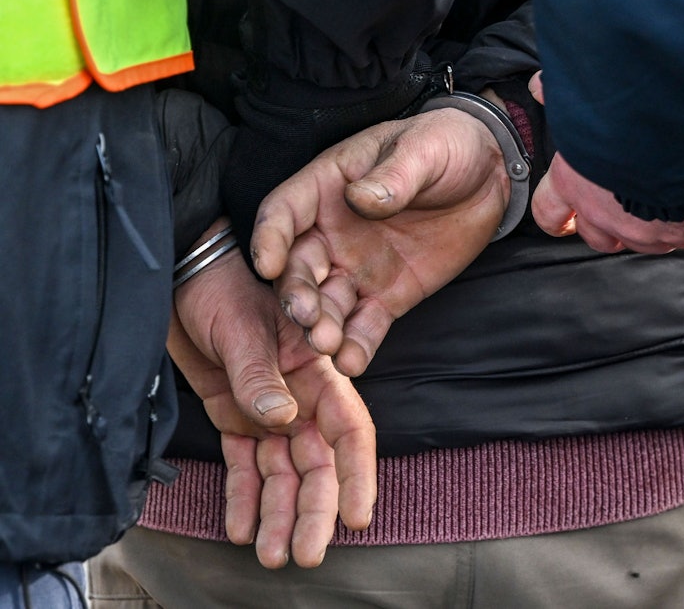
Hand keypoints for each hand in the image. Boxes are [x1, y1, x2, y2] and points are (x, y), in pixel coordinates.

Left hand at [170, 235, 376, 567]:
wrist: (178, 278)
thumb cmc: (219, 288)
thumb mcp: (241, 328)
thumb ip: (259, 376)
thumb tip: (282, 421)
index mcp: (316, 371)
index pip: (348, 429)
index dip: (356, 474)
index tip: (355, 516)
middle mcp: (299, 397)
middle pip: (316, 463)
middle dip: (314, 510)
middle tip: (306, 553)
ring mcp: (268, 410)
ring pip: (282, 473)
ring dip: (279, 514)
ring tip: (272, 555)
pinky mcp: (235, 418)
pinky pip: (245, 466)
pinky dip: (244, 498)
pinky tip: (242, 528)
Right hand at [250, 107, 509, 374]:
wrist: (489, 174)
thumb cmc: (446, 145)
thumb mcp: (423, 149)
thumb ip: (393, 175)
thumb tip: (361, 198)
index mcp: (327, 187)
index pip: (283, 212)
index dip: (270, 237)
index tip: (269, 264)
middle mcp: (331, 232)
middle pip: (299, 267)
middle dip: (297, 294)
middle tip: (307, 316)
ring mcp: (357, 267)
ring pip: (327, 303)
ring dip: (322, 326)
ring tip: (327, 345)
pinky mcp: (387, 296)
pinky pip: (365, 325)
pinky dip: (357, 345)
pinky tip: (353, 361)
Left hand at [528, 72, 683, 252]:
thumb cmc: (630, 111)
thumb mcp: (583, 97)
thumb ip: (561, 95)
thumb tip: (541, 87)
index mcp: (573, 184)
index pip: (549, 214)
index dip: (557, 216)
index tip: (564, 215)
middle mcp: (604, 215)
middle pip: (596, 237)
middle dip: (606, 224)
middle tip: (621, 202)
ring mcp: (645, 230)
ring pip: (642, 241)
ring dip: (650, 224)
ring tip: (666, 197)